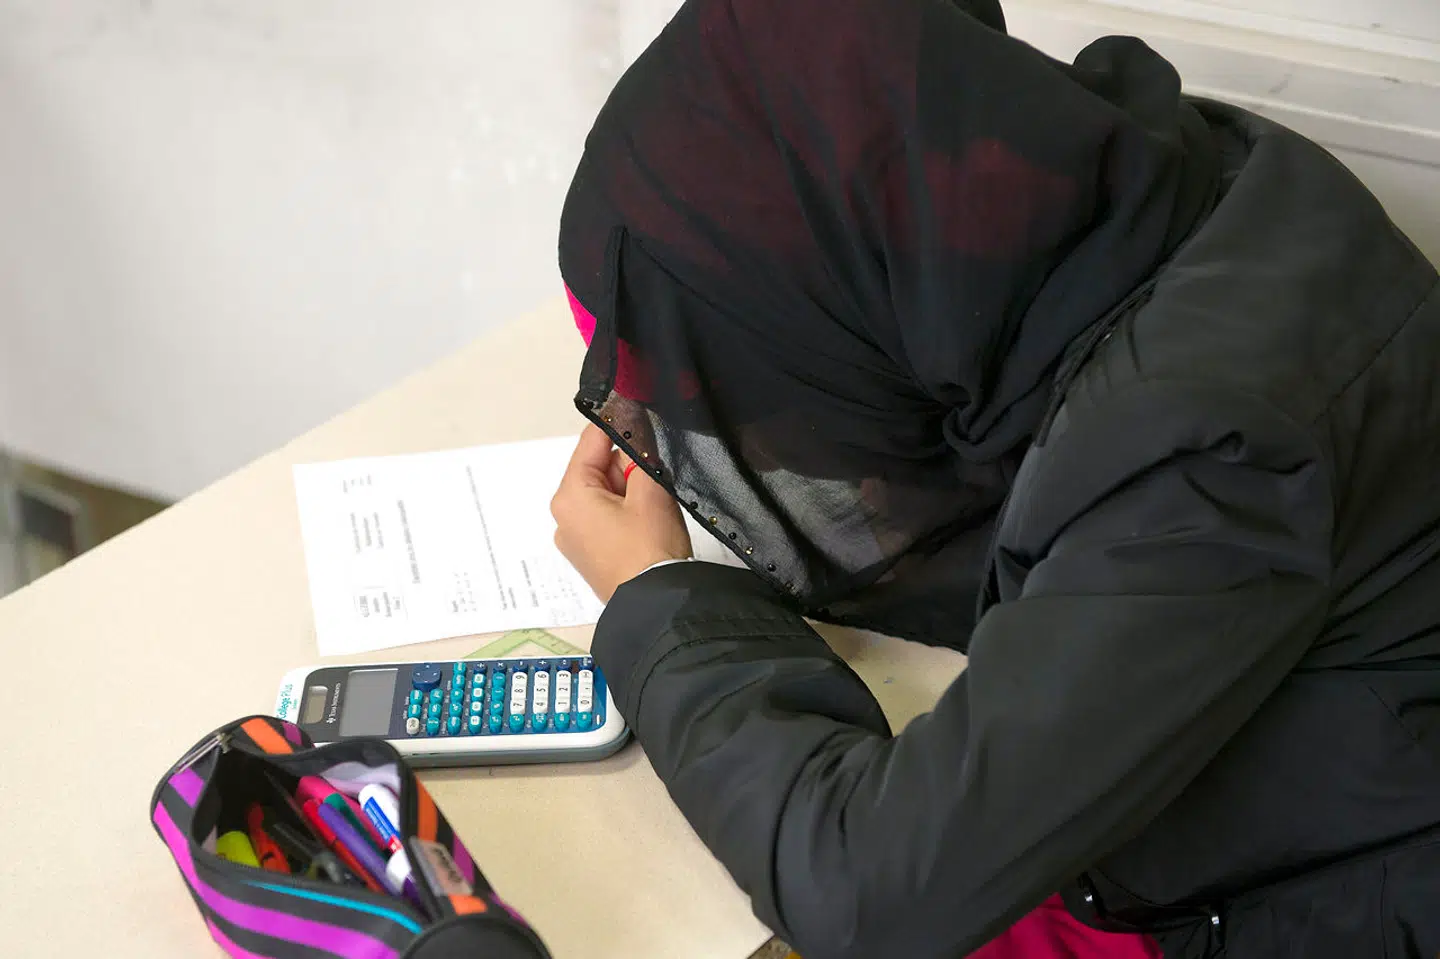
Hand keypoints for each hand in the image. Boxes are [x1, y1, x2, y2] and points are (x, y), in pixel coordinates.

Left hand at [551, 425, 692, 602]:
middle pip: (597, 469)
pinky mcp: (590, 557)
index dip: (617, 421)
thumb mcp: (651, 491)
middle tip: (657, 471)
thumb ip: (641, 454)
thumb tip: (637, 428)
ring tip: (656, 502)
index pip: (591, 442)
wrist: (657, 607)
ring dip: (629, 489)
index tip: (639, 406)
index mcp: (569, 496)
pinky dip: (626, 511)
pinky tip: (649, 521)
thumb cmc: (650, 547)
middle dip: (627, 465)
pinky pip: (605, 519)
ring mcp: (574, 540)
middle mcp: (563, 516)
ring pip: (603, 494)